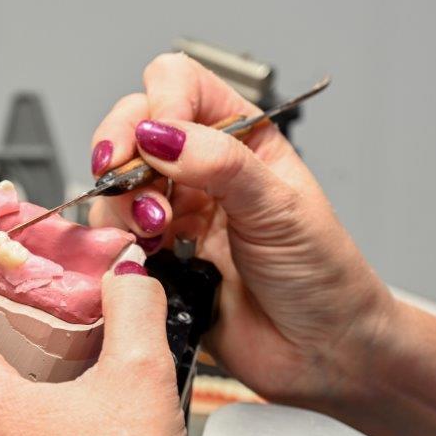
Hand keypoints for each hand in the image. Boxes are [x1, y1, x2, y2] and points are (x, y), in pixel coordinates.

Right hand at [89, 53, 394, 405]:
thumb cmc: (322, 277)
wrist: (320, 351)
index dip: (159, 105)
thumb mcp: (280, 207)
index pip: (178, 85)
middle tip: (135, 188)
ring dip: (121, 202)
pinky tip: (147, 255)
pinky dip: (117, 241)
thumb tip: (160, 134)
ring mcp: (176, 211)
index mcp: (241, 137)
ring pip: (115, 180)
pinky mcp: (157, 257)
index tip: (156, 143)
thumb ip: (220, 164)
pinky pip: (113, 234)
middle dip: (123, 152)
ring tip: (155, 231)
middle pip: (132, 125)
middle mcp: (202, 167)